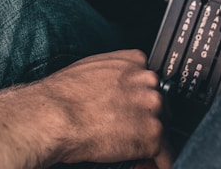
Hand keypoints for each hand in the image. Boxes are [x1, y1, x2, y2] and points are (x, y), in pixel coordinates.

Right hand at [39, 49, 173, 167]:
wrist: (56, 115)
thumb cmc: (65, 93)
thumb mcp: (93, 67)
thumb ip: (115, 72)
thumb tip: (117, 84)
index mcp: (134, 61)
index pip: (148, 79)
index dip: (140, 96)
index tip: (135, 106)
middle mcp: (148, 81)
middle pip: (158, 101)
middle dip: (146, 115)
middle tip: (127, 126)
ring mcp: (152, 107)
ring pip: (161, 125)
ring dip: (149, 136)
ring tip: (128, 143)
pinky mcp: (152, 135)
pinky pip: (164, 153)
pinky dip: (159, 161)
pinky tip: (153, 164)